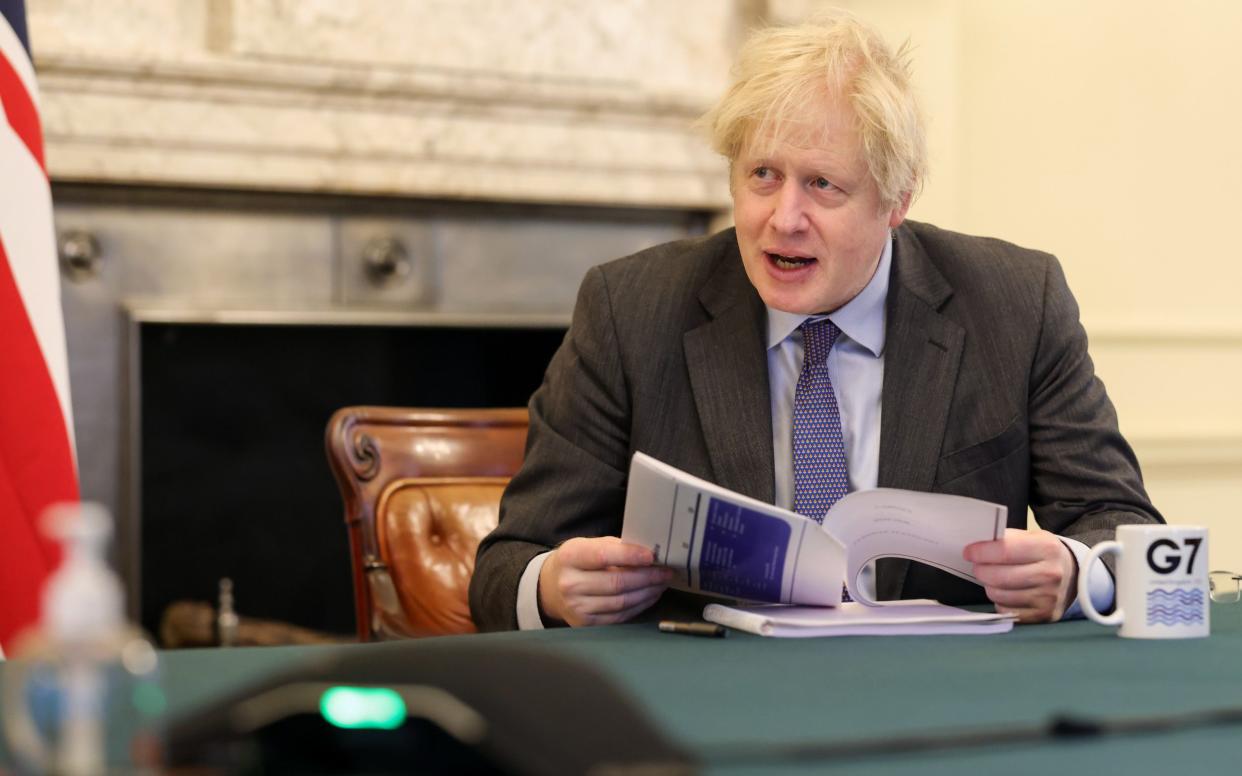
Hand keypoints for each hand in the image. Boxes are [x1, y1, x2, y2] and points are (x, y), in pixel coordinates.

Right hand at [539, 536, 673, 626]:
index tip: (651, 556)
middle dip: (647, 577)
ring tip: (661, 583)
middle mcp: (570, 584)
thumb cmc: (577, 562)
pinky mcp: (585, 624)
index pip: (603, 556)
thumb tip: (648, 553)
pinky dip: (639, 605)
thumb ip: (615, 547)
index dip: (630, 556)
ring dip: (647, 592)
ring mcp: (577, 607)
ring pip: (622, 602)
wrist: (552, 587)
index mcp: (570, 557)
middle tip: (666, 571)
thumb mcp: (587, 545)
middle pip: (617, 583)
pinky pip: (620, 616)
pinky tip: (649, 595)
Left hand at [963, 528, 1077, 622]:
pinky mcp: (1043, 615)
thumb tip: (978, 544)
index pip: (1004, 551)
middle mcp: (1050, 574)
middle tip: (978, 565)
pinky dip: (1000, 601)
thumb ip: (1007, 538)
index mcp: (1047, 548)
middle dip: (980, 570)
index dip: (981, 552)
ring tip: (993, 577)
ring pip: (999, 595)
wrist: (1074, 576)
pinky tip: (1005, 592)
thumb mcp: (1032, 537)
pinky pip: (1006, 610)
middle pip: (998, 576)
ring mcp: (1048, 598)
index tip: (968, 552)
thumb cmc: (1044, 554)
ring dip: (989, 586)